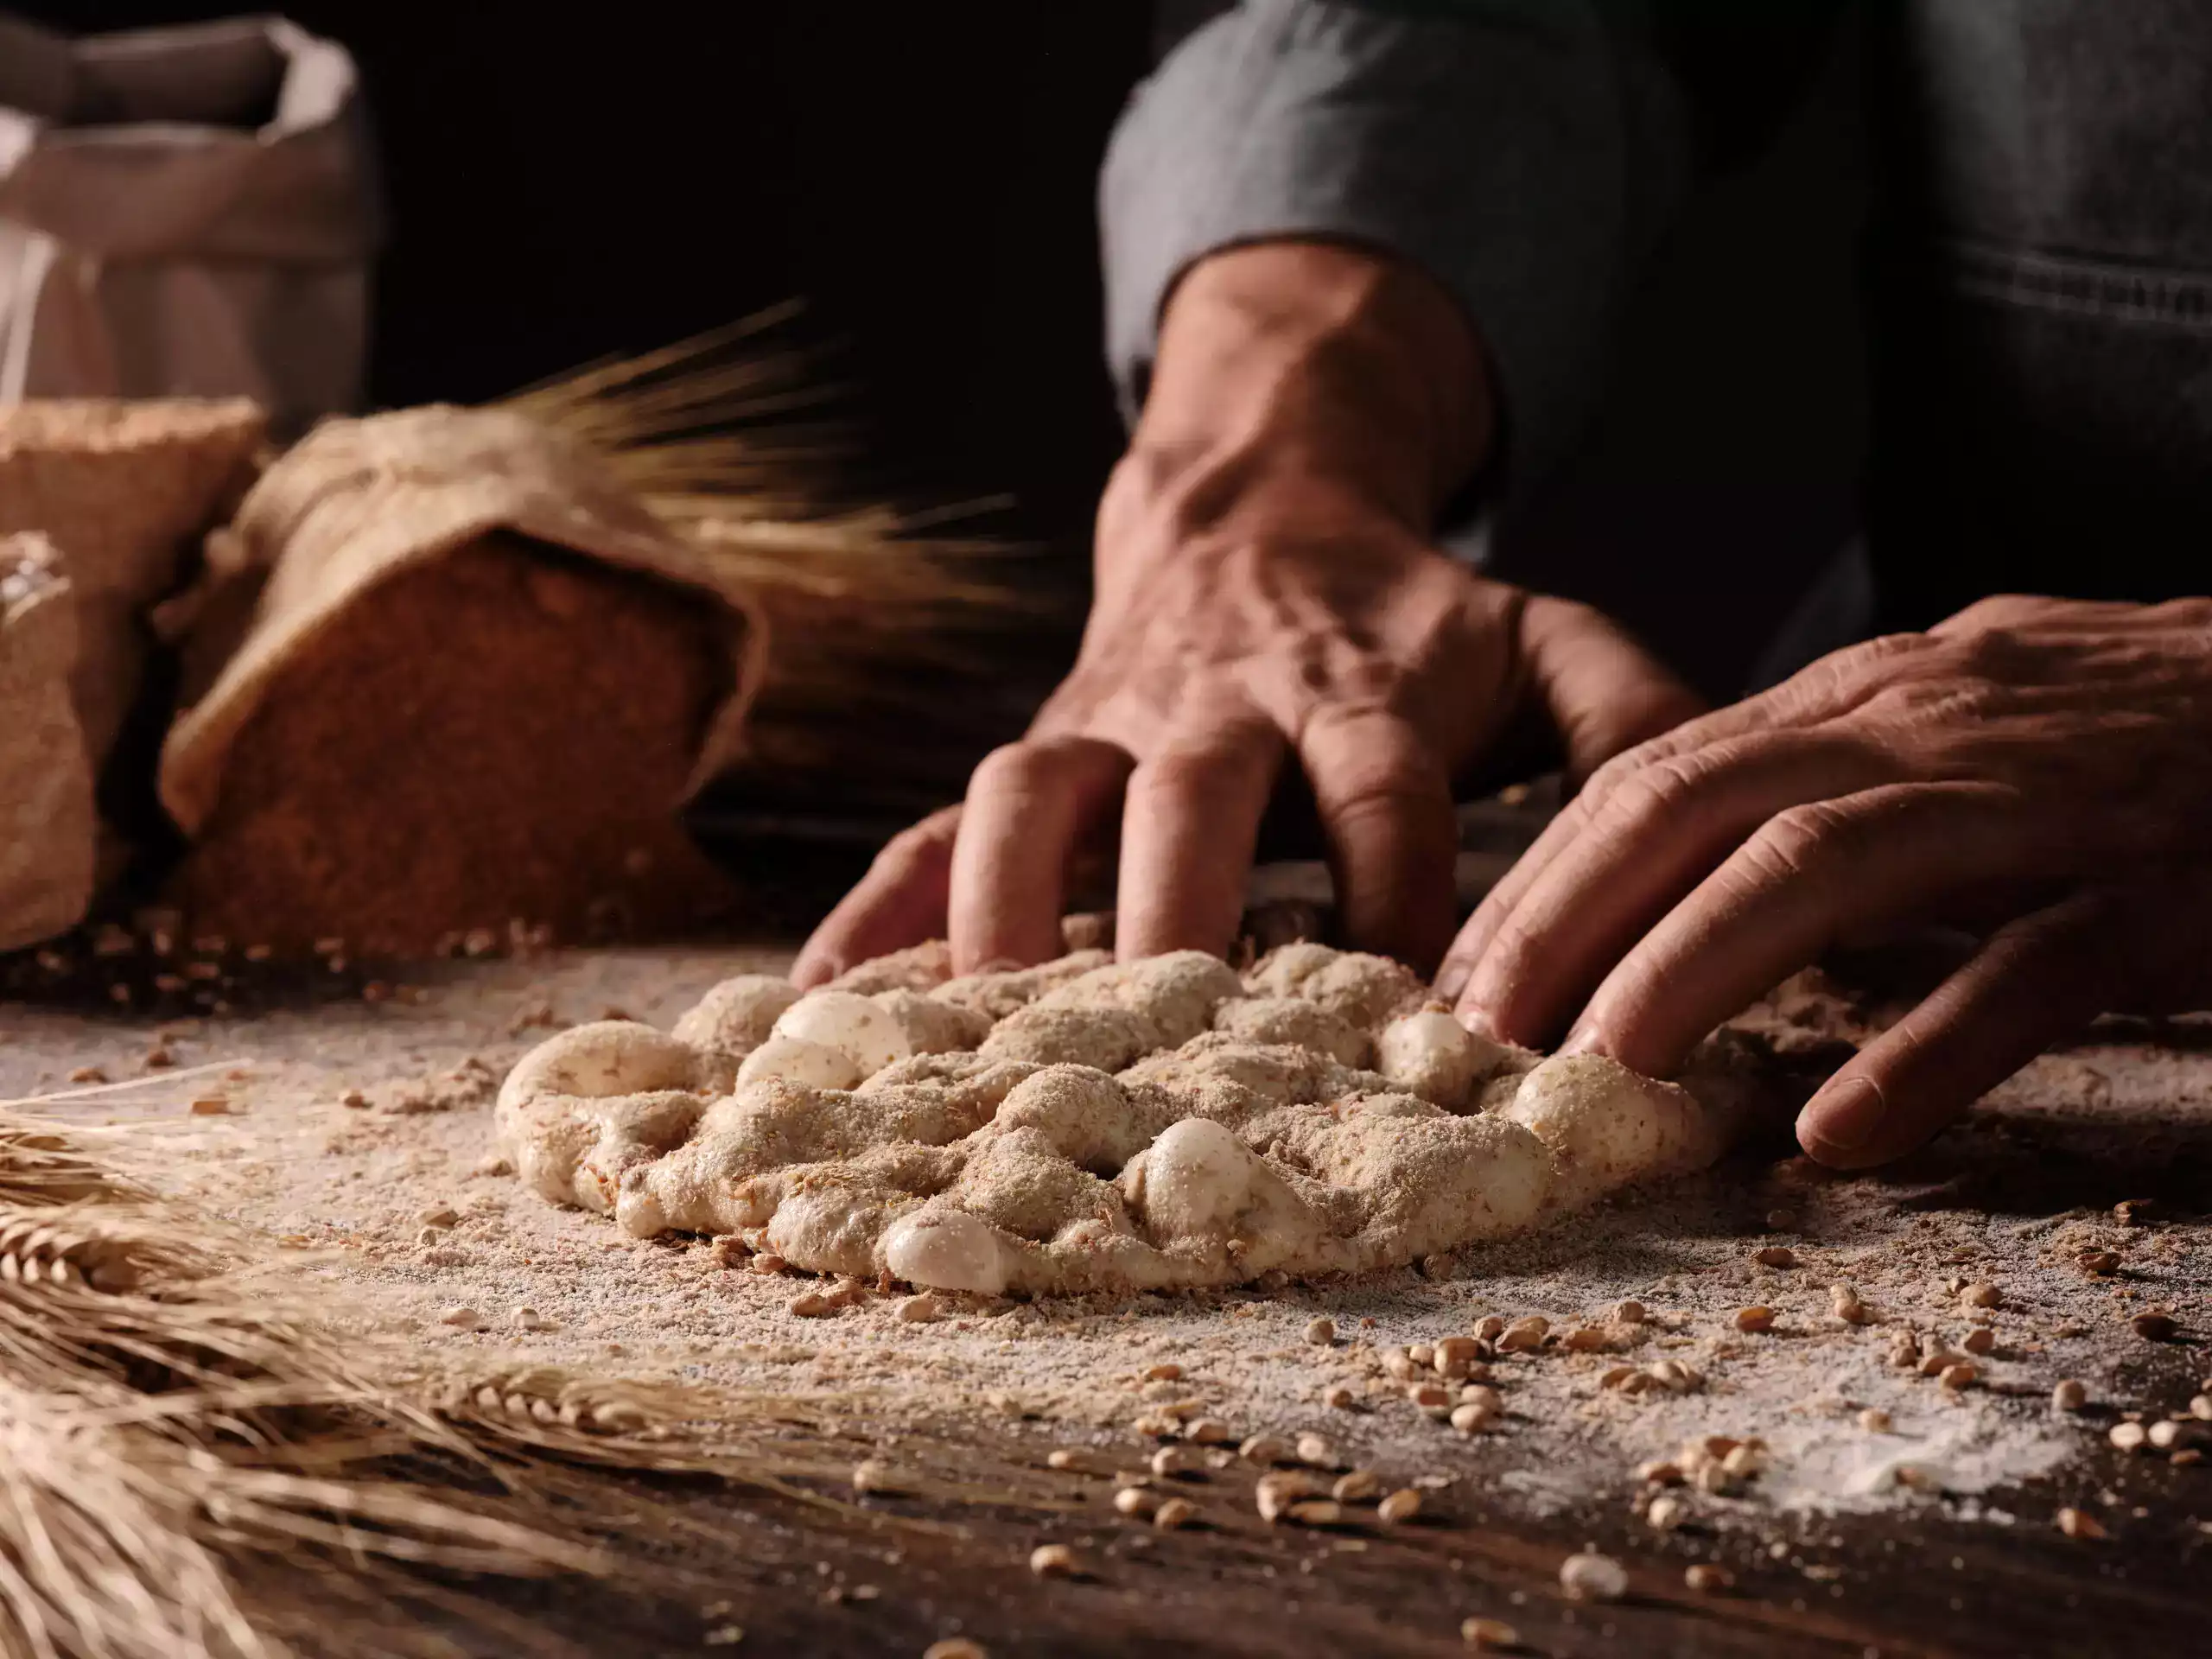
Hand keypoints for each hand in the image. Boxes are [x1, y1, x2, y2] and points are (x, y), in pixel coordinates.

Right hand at [795, 241, 1698, 984]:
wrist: (1259, 503)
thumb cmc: (1412, 614)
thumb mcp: (1539, 637)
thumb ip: (1635, 711)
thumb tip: (1733, 810)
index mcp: (1357, 687)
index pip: (1381, 789)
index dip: (1395, 886)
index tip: (1411, 1011)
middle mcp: (1222, 702)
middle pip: (1191, 791)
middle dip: (1182, 903)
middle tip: (1172, 1024)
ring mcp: (1107, 719)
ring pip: (1031, 792)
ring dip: (999, 900)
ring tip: (978, 1023)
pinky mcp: (1036, 746)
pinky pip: (931, 821)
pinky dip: (873, 907)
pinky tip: (820, 1005)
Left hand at [1440, 594, 2211, 1166]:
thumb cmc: (2136, 728)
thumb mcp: (1955, 730)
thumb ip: (1826, 790)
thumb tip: (1681, 879)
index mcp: (1870, 698)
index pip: (1654, 774)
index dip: (1543, 877)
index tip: (1462, 980)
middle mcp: (1929, 725)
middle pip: (1696, 801)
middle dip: (1566, 919)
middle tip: (1478, 1038)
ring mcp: (2043, 798)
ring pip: (1829, 864)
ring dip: (1695, 966)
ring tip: (1602, 1069)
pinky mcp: (2162, 882)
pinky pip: (2030, 967)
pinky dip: (1925, 1048)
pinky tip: (1838, 1131)